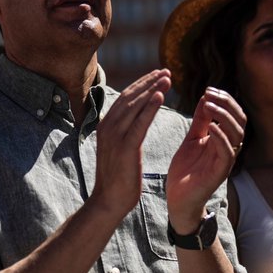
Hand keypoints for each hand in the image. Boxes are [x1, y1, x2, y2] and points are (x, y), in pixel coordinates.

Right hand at [89, 69, 168, 220]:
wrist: (108, 201)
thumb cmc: (117, 177)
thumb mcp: (117, 148)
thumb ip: (123, 131)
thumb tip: (133, 118)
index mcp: (106, 125)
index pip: (125, 98)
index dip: (141, 84)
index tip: (157, 74)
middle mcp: (108, 127)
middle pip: (130, 97)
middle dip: (149, 82)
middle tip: (166, 71)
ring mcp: (115, 137)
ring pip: (135, 106)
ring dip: (152, 89)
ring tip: (167, 78)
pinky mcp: (125, 148)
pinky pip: (140, 123)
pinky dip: (150, 108)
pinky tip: (160, 96)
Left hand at [166, 87, 244, 230]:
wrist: (178, 199)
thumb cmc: (186, 170)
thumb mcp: (192, 139)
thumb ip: (199, 121)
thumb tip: (205, 98)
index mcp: (223, 139)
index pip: (234, 114)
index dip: (225, 100)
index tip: (208, 89)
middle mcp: (228, 148)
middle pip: (240, 121)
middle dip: (227, 104)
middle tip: (209, 94)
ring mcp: (226, 160)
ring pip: (237, 134)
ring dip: (224, 117)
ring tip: (209, 106)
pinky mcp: (220, 172)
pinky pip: (227, 152)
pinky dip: (221, 137)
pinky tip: (211, 127)